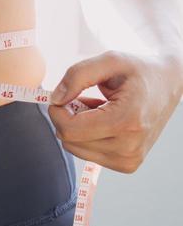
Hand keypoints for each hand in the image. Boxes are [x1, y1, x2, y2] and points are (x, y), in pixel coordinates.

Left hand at [48, 48, 182, 172]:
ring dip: (78, 127)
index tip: (63, 94)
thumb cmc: (140, 71)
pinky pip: (88, 153)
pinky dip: (88, 135)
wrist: (169, 84)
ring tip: (98, 108)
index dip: (57, 111)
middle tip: (84, 98)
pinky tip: (104, 120)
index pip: (70, 129)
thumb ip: (77, 75)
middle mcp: (129, 147)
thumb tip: (55, 99)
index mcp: (127, 121)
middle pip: (70, 140)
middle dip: (68, 117)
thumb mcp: (110, 60)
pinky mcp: (127, 165)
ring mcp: (129, 160)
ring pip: (75, 148)